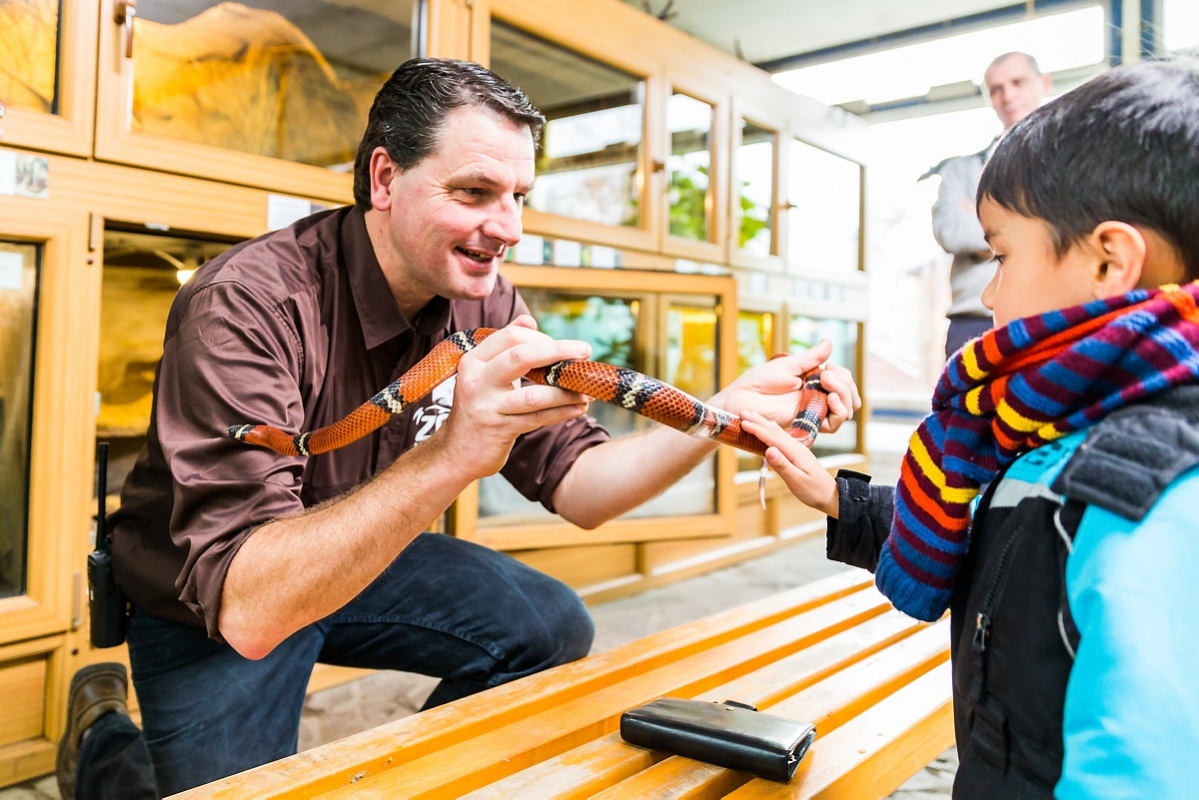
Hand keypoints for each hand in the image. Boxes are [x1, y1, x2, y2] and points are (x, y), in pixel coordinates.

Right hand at [435, 315, 591, 479]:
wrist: (456, 452)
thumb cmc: (478, 407)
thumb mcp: (484, 374)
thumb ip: (504, 347)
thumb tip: (529, 320)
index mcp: (473, 361)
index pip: (510, 336)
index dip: (542, 337)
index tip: (564, 346)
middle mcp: (477, 381)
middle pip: (521, 357)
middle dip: (558, 351)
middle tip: (585, 351)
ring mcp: (488, 407)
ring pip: (536, 395)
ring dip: (566, 391)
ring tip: (587, 391)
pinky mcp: (500, 430)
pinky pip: (539, 418)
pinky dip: (563, 412)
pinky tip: (579, 408)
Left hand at [715, 340, 861, 433]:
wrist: (742, 399)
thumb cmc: (758, 381)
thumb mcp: (788, 365)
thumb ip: (811, 358)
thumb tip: (830, 342)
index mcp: (813, 382)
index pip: (843, 381)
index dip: (843, 375)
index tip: (830, 367)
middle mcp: (816, 398)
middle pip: (849, 396)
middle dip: (846, 384)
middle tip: (828, 375)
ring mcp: (813, 412)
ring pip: (845, 411)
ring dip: (844, 395)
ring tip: (827, 383)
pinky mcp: (807, 424)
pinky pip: (833, 424)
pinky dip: (838, 411)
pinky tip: (830, 399)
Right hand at [740, 410, 838, 516]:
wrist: (830, 494)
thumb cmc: (813, 490)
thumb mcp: (797, 481)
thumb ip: (782, 465)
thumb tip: (768, 450)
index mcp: (795, 452)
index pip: (772, 438)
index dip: (757, 429)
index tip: (743, 422)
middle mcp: (796, 447)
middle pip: (774, 430)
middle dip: (758, 420)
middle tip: (742, 412)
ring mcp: (797, 448)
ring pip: (777, 432)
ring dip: (763, 423)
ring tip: (751, 416)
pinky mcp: (796, 452)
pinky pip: (780, 437)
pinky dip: (770, 430)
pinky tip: (767, 427)